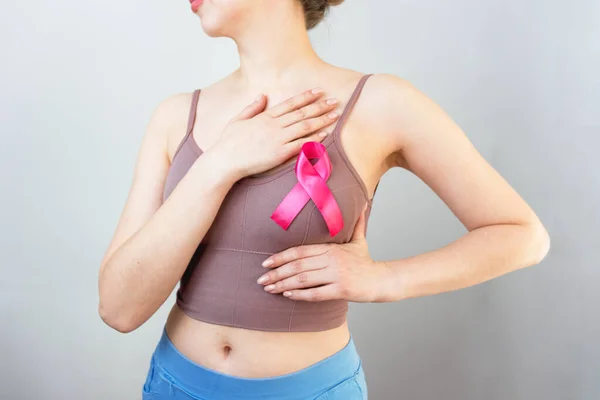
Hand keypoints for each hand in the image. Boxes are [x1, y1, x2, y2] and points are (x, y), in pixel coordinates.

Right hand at [211, 88, 339, 179]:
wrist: (225, 161)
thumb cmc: (228, 143)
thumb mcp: (238, 119)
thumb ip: (252, 107)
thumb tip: (262, 95)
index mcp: (265, 116)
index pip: (290, 103)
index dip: (306, 96)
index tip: (318, 91)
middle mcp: (274, 125)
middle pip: (302, 113)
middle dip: (320, 106)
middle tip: (335, 101)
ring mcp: (278, 139)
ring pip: (304, 126)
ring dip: (321, 120)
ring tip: (335, 115)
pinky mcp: (280, 153)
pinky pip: (301, 144)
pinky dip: (314, 139)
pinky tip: (324, 134)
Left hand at [257, 204, 388, 302]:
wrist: (382, 280)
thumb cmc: (366, 262)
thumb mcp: (358, 240)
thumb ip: (355, 224)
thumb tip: (362, 203)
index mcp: (330, 248)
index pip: (300, 251)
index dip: (281, 257)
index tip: (266, 263)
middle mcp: (331, 259)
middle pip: (298, 266)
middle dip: (276, 273)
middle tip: (261, 279)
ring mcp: (336, 274)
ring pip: (303, 279)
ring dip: (283, 284)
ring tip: (269, 289)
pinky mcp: (341, 289)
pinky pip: (316, 293)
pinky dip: (300, 294)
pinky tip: (288, 295)